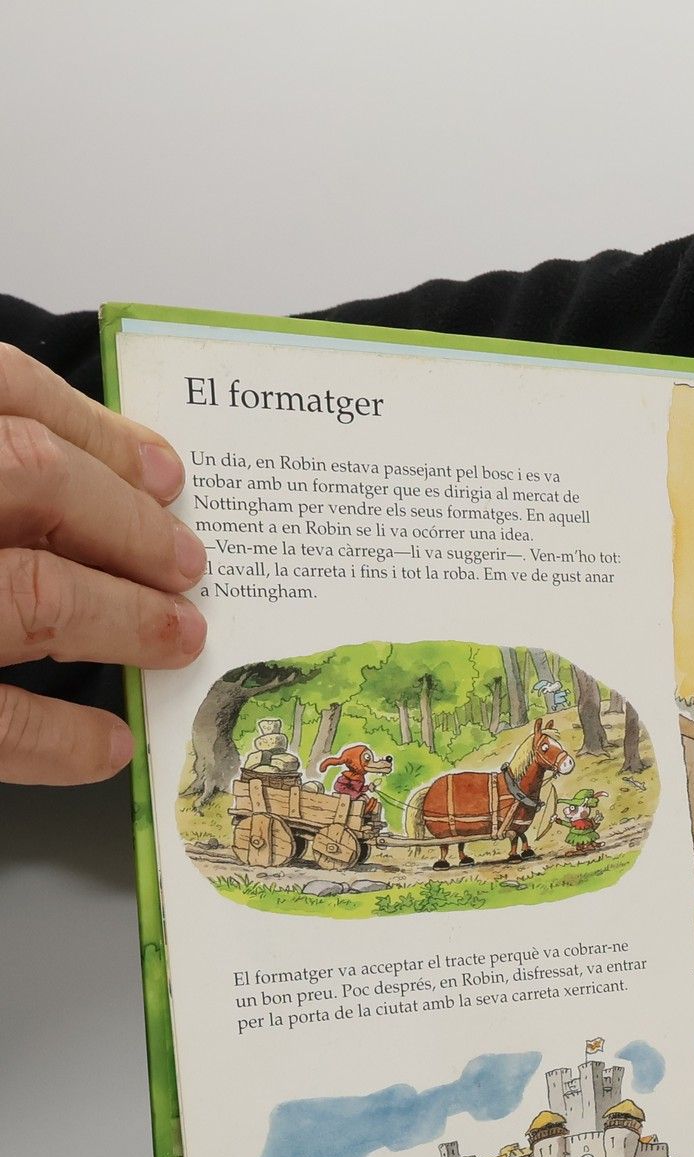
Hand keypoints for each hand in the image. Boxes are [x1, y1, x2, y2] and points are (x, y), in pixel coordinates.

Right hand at [0, 345, 205, 783]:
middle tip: (190, 562)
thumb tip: (84, 481)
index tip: (165, 470)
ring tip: (180, 637)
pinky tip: (106, 745)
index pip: (1, 389)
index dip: (91, 429)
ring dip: (122, 616)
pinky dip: (57, 738)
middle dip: (127, 518)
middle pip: (28, 474)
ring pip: (31, 591)